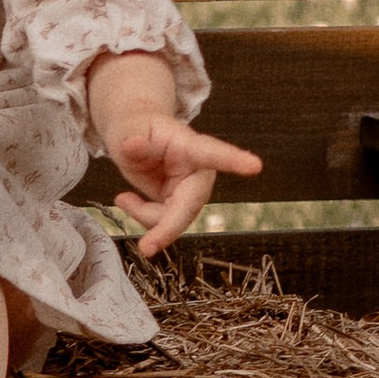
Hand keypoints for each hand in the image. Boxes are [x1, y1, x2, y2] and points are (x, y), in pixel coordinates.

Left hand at [102, 103, 264, 256]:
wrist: (136, 137)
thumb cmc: (136, 130)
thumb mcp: (127, 131)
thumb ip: (130, 138)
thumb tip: (132, 145)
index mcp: (191, 146)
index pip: (213, 153)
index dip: (234, 160)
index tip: (255, 165)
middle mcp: (199, 171)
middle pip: (190, 206)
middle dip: (167, 228)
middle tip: (146, 248)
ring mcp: (193, 191)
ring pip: (174, 220)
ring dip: (145, 217)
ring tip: (123, 198)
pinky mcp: (183, 205)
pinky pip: (164, 223)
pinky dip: (143, 217)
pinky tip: (128, 200)